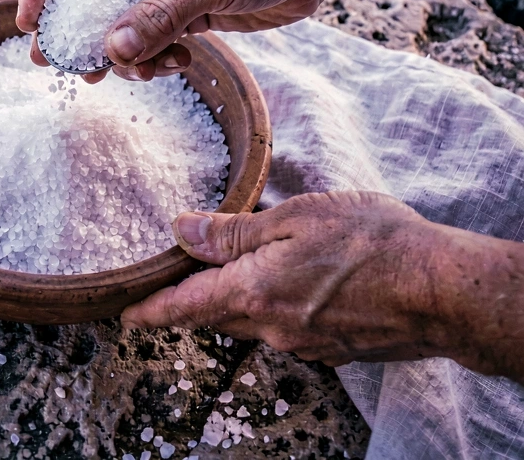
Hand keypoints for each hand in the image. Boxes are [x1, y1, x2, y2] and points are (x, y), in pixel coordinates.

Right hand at [16, 0, 320, 81]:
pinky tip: (180, 63)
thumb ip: (159, 16)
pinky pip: (148, 41)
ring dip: (119, 54)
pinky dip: (154, 59)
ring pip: (116, 24)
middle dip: (73, 31)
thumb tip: (111, 52)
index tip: (30, 25)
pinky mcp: (182, 11)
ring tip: (132, 73)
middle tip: (59, 66)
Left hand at [120, 191, 450, 366]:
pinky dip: (278, 305)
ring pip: (253, 321)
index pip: (185, 307)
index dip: (150, 310)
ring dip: (240, 299)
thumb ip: (234, 230)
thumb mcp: (296, 217)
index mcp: (254, 292)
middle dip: (196, 299)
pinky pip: (288, 327)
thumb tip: (181, 230)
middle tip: (182, 275)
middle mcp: (272, 328)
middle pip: (216, 315)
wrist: (442, 291)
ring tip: (244, 266)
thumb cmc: (371, 243)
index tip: (124, 314)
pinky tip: (297, 279)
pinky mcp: (333, 347)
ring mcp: (305, 344)